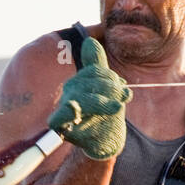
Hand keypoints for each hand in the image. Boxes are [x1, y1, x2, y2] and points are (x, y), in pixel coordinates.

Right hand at [48, 37, 131, 159]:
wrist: (102, 142)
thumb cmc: (102, 117)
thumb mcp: (106, 89)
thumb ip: (97, 66)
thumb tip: (90, 41)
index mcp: (78, 84)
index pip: (93, 71)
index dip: (109, 76)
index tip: (124, 86)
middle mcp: (68, 93)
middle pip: (89, 81)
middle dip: (111, 87)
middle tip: (125, 96)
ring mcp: (62, 108)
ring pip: (85, 94)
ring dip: (107, 100)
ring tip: (119, 106)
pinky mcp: (60, 122)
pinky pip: (68, 109)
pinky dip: (90, 107)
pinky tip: (112, 108)